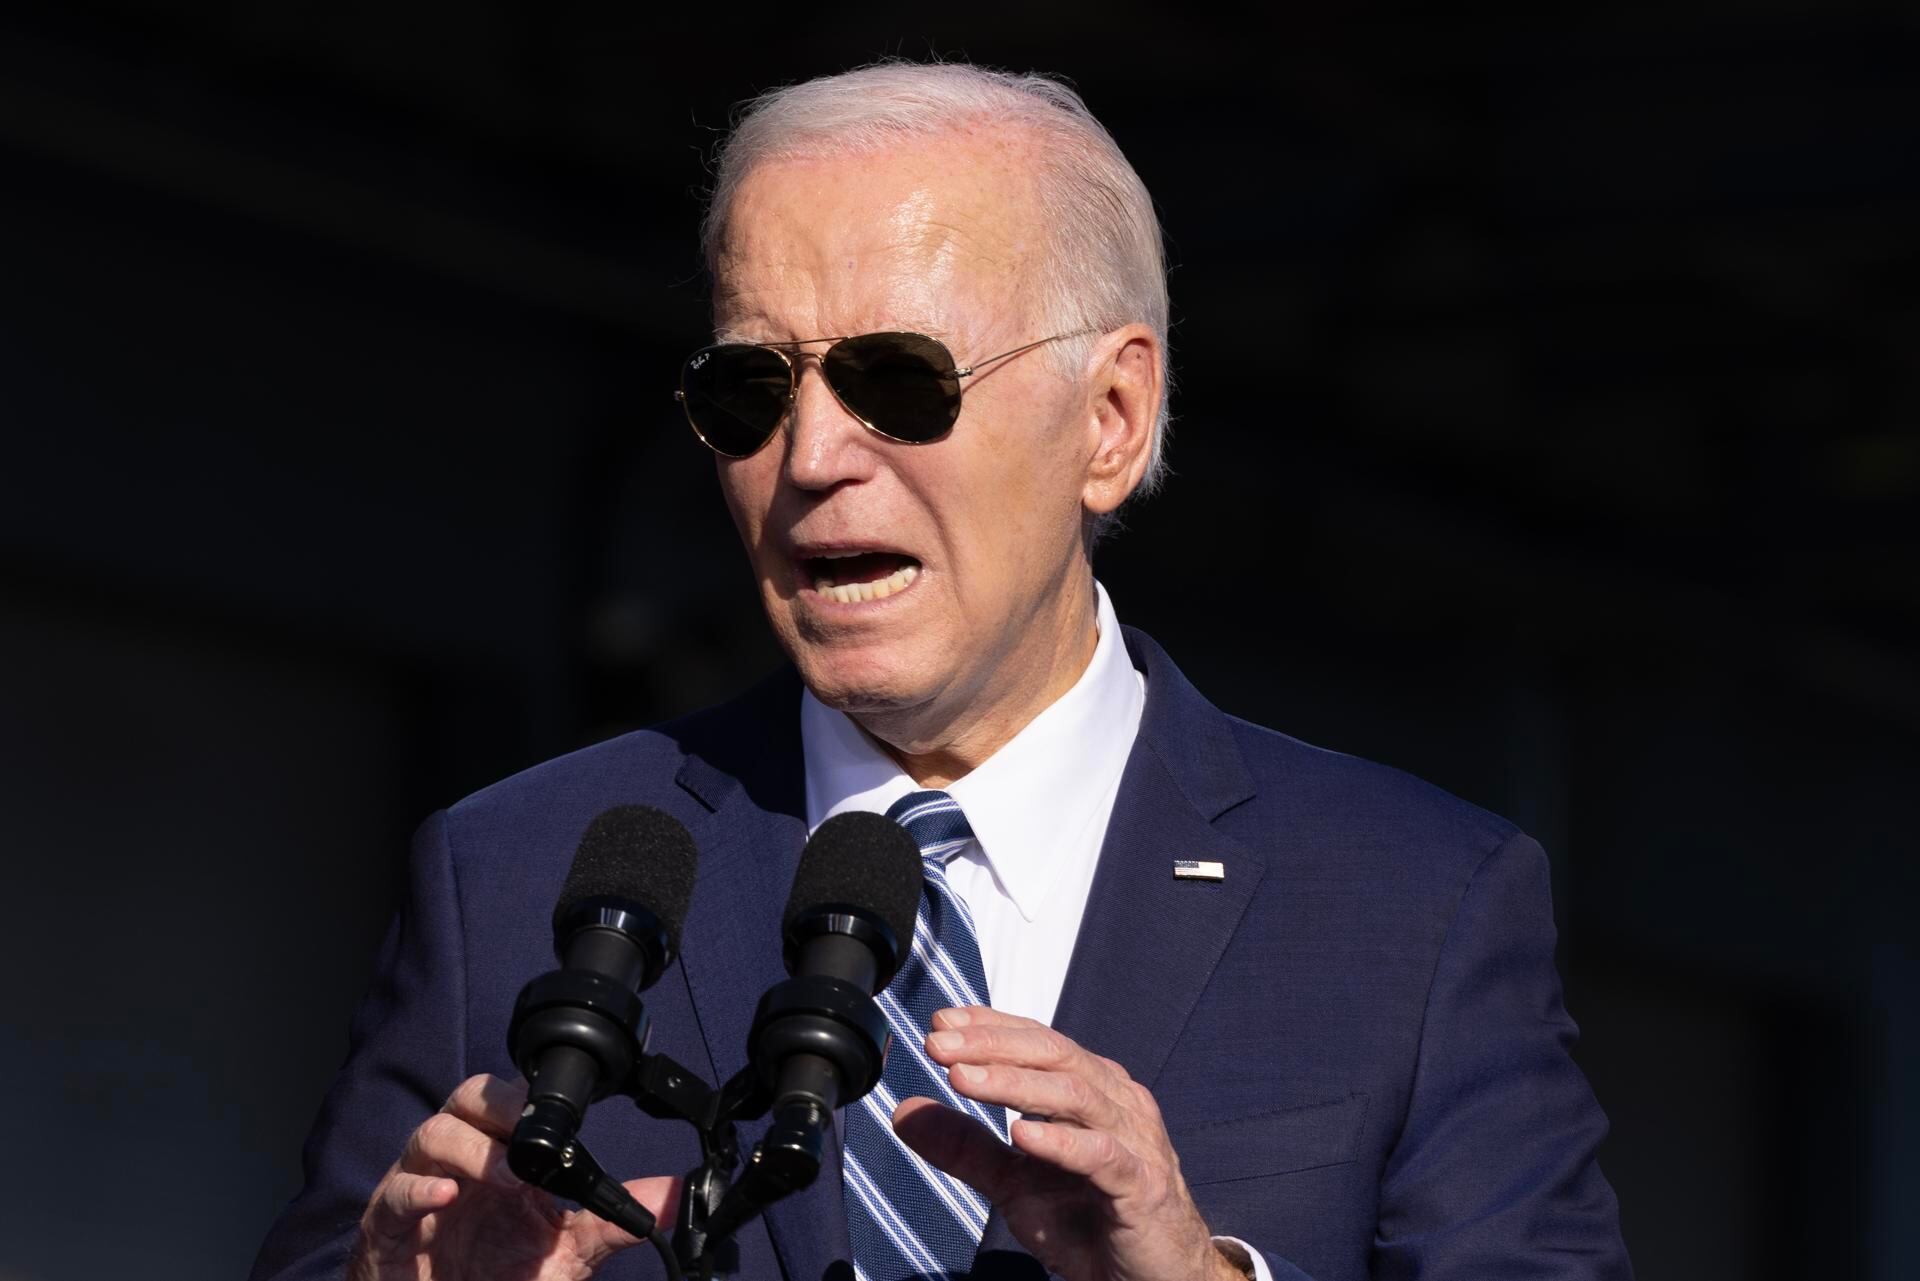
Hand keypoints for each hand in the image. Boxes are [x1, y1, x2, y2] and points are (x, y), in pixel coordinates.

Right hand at [349, 1074, 679, 1280]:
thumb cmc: (498, 1277)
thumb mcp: (566, 1251)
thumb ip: (613, 1220)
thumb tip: (675, 1197)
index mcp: (498, 1157)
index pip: (508, 1099)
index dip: (530, 1096)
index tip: (567, 1111)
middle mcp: (458, 1162)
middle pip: (466, 1099)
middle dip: (498, 1105)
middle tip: (531, 1134)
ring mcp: (420, 1190)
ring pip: (431, 1135)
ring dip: (471, 1148)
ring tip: (505, 1175)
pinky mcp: (387, 1227)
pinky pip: (394, 1195)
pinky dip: (417, 1190)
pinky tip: (445, 1195)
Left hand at [894, 1008, 1242, 1280]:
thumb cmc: (1090, 1223)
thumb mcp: (1014, 1183)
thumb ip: (965, 1146)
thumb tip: (905, 1111)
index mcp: (1089, 1090)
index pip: (1037, 1041)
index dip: (989, 1027)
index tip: (940, 1023)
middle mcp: (1115, 1102)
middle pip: (1054, 1054)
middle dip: (993, 1044)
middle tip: (940, 1045)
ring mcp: (1134, 1139)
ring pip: (1075, 1094)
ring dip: (1014, 1083)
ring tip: (963, 1079)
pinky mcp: (1142, 1185)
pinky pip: (1101, 1154)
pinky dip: (1061, 1141)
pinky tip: (1021, 1134)